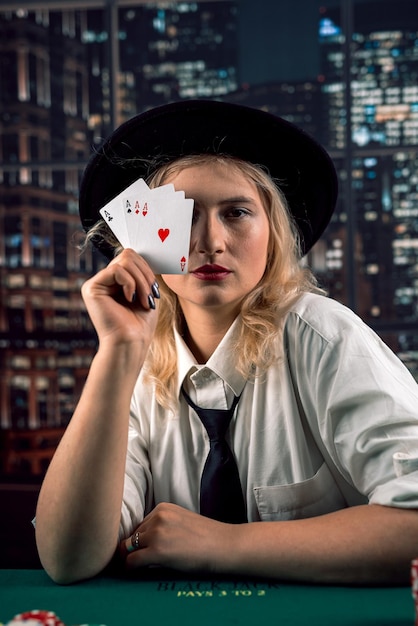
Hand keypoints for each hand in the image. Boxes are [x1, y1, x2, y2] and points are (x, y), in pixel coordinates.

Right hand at [81, 249, 158, 346]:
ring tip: (144, 299)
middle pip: (128, 255)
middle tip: (151, 296)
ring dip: (141, 280)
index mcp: (116, 282)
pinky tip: (130, 298)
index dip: (147, 270)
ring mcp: (96, 283)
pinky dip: (130, 283)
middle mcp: (104, 281)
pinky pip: (117, 269)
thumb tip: (138, 253)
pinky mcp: (91, 287)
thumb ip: (140, 272)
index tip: (155, 292)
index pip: (132, 258)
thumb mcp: (145, 292)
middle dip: (145, 274)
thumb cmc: (140, 324)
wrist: (131, 343)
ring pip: (124, 260)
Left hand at [120, 503, 237, 574]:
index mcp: (163, 508)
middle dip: (132, 549)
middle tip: (136, 562)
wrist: (224, 546)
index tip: (139, 551)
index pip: (140, 525)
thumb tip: (142, 542)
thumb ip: (163, 526)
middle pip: (132, 535)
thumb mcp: (181, 521)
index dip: (138, 540)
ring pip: (128, 547)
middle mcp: (158, 516)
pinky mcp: (157, 550)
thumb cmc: (207, 538)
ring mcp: (157, 532)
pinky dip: (130, 568)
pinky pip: (132, 560)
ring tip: (138, 568)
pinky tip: (137, 572)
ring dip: (131, 558)